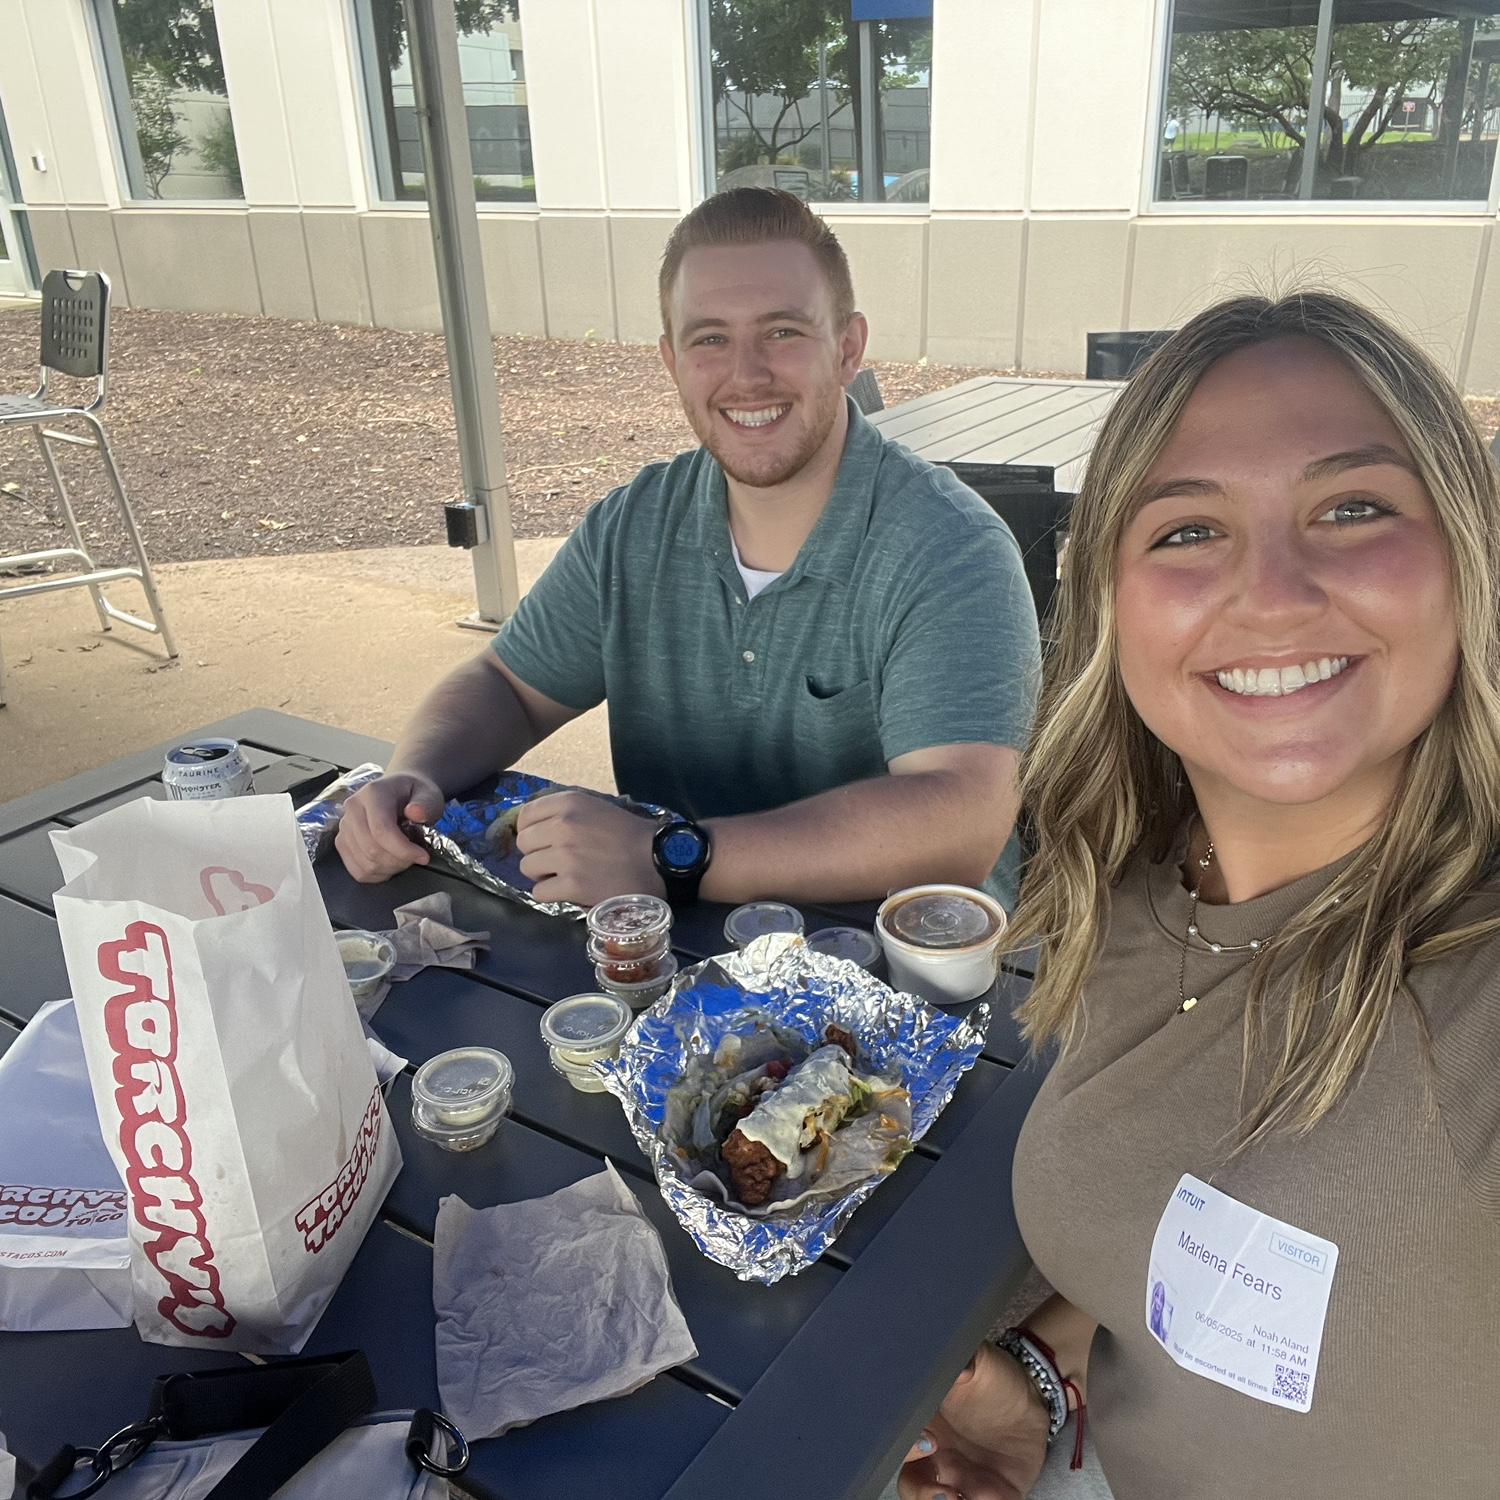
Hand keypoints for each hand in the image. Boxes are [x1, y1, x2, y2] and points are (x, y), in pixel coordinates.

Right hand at [335, 771, 443, 882]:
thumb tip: (416, 812)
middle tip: (416, 857)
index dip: (403, 850)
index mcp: (373, 794)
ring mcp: (344, 827)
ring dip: (390, 868)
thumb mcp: (428, 793)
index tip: (423, 857)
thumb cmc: (414, 793)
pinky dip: (378, 875)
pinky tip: (391, 864)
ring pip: (365, 863)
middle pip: (371, 849)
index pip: (381, 830)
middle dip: (399, 861)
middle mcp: (353, 808)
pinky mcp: (342, 843)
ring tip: (405, 858)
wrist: (400, 790)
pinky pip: (358, 871)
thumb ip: (425, 803)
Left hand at [515, 790, 663, 905]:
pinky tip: (570, 889)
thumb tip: (529, 826)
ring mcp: (565, 856)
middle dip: (537, 853)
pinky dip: (552, 894)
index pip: (525, 815)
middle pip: (523, 844)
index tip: (544, 839)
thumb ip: (563, 812)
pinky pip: (539, 892)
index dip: (531, 830)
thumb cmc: (628, 834)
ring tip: (565, 875)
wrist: (657, 860)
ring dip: (542, 874)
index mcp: (568, 803)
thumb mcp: (595, 807)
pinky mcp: (571, 885)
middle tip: (557, 860)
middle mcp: (562, 826)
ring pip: (527, 868)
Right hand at [898, 1342, 1049, 1499]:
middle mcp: (937, 1456)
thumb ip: (965, 1362)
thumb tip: (961, 1368)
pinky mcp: (993, 1493)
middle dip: (921, 1494)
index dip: (910, 1448)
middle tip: (943, 1493)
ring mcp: (963, 1477)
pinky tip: (993, 1498)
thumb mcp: (978, 1362)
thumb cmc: (994, 1376)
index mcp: (926, 1423)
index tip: (930, 1443)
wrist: (1032, 1396)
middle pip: (913, 1484)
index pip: (903, 1440)